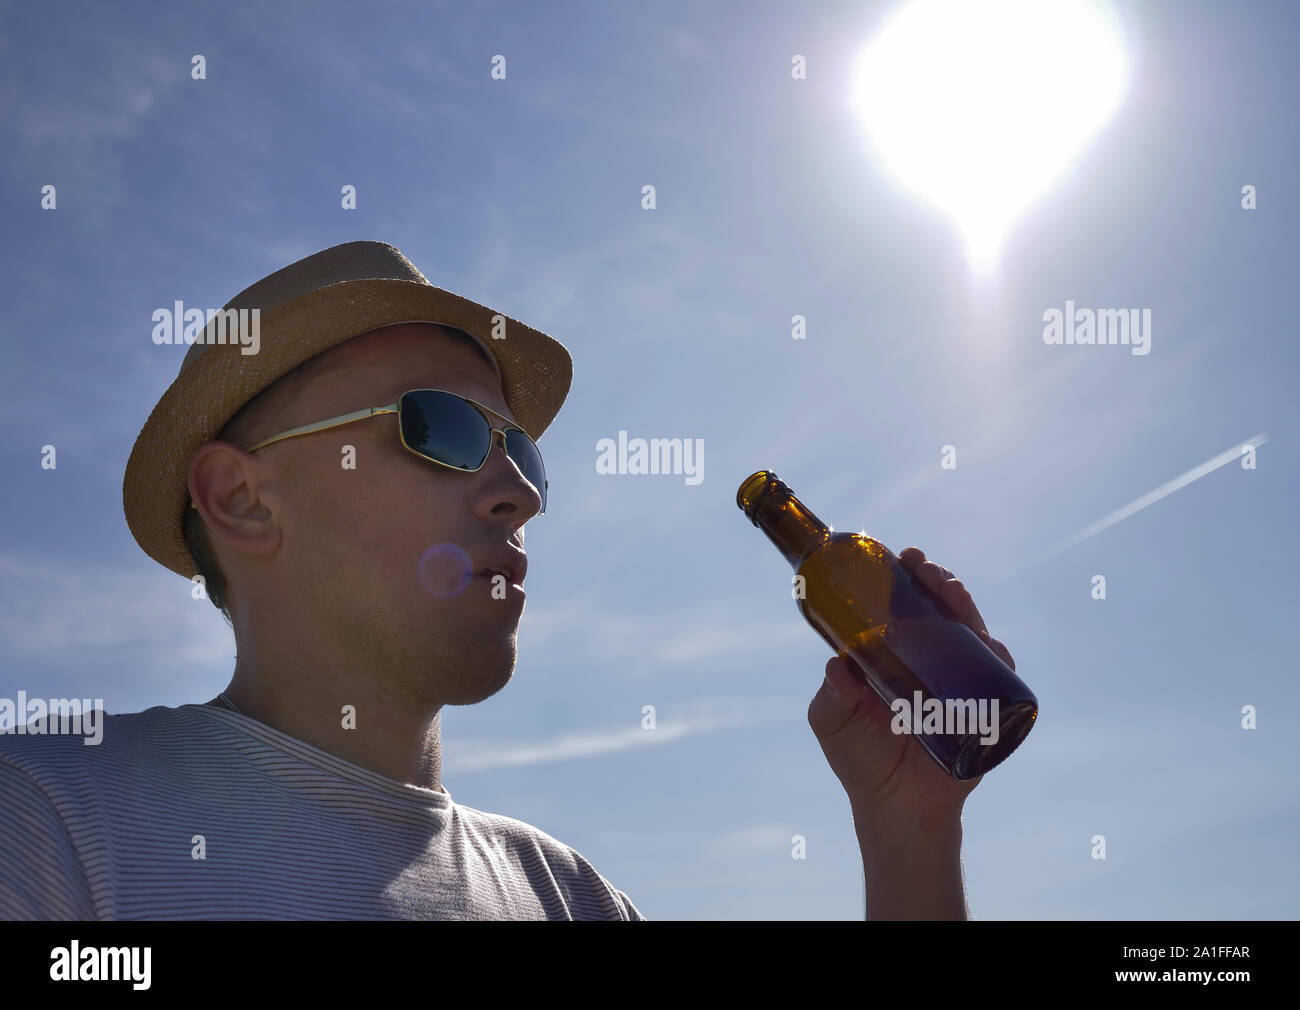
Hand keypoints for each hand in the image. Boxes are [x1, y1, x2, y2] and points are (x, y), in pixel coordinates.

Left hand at [806, 547, 1015, 828]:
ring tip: (950, 591)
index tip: (899, 557)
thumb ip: (831, 696)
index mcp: (893, 656)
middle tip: (924, 570)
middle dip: (936, 583)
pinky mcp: (985, 709)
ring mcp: (958, 682)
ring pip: (970, 633)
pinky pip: (998, 676)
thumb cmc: (860, 760)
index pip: (902, 607)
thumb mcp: (833, 721)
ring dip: (965, 607)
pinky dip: (995, 655)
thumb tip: (837, 666)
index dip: (903, 579)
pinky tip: (987, 643)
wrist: (896, 810)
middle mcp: (929, 662)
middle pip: (940, 611)